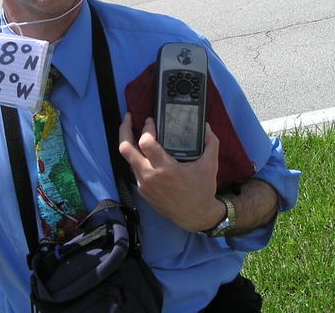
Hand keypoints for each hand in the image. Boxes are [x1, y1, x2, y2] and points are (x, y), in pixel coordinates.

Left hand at [118, 113, 224, 231]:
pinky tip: (144, 152)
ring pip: (128, 159)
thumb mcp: (210, 166)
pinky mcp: (143, 191)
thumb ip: (210, 143)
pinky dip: (136, 158)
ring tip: (134, 132)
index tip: (150, 120)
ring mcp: (143, 185)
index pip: (145, 142)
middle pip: (125, 148)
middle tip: (128, 118)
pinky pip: (134, 170)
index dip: (146, 128)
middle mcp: (149, 176)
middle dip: (124, 129)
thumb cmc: (202, 191)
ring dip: (130, 144)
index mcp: (165, 169)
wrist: (196, 217)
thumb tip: (206, 127)